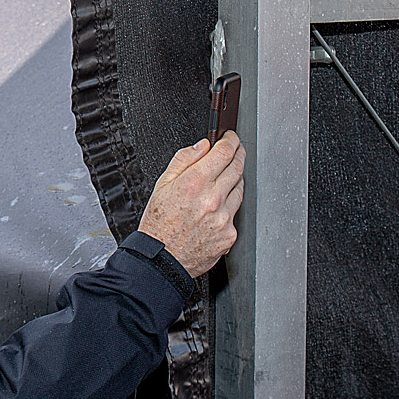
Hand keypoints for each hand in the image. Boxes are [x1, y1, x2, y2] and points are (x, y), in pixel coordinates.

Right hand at [138, 131, 245, 277]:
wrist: (161, 260)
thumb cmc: (158, 225)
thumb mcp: (162, 185)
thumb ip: (184, 160)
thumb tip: (202, 146)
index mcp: (194, 183)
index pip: (224, 152)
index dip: (231, 141)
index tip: (231, 138)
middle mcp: (212, 200)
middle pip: (237, 168)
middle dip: (238, 155)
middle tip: (236, 150)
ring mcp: (223, 218)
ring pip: (240, 190)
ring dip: (235, 180)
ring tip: (223, 180)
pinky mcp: (229, 234)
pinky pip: (236, 213)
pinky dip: (229, 207)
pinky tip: (216, 209)